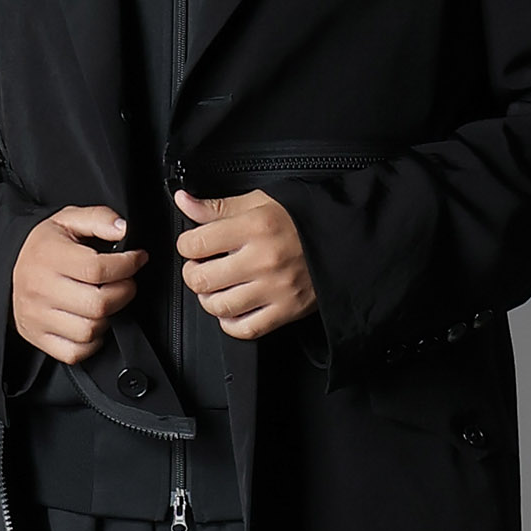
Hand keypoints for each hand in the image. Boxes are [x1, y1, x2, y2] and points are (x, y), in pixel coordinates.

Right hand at [12, 204, 148, 363]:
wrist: (9, 266)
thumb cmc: (44, 246)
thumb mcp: (69, 220)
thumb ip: (99, 218)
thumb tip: (123, 229)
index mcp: (48, 257)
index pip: (97, 269)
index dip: (127, 265)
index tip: (136, 259)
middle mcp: (40, 288)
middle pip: (98, 303)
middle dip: (123, 292)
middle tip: (124, 282)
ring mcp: (37, 316)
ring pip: (89, 330)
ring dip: (107, 317)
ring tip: (105, 301)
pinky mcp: (37, 337)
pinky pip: (75, 352)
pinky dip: (91, 342)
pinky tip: (91, 322)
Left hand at [173, 189, 315, 339]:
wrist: (346, 239)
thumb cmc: (304, 219)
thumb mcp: (261, 202)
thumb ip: (218, 207)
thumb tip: (184, 202)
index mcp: (255, 228)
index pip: (197, 243)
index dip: (187, 244)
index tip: (193, 244)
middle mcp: (264, 260)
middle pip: (202, 279)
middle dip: (193, 272)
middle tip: (201, 266)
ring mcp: (275, 289)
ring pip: (219, 306)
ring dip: (208, 299)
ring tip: (215, 287)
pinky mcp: (287, 310)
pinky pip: (246, 328)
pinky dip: (230, 323)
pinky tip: (232, 309)